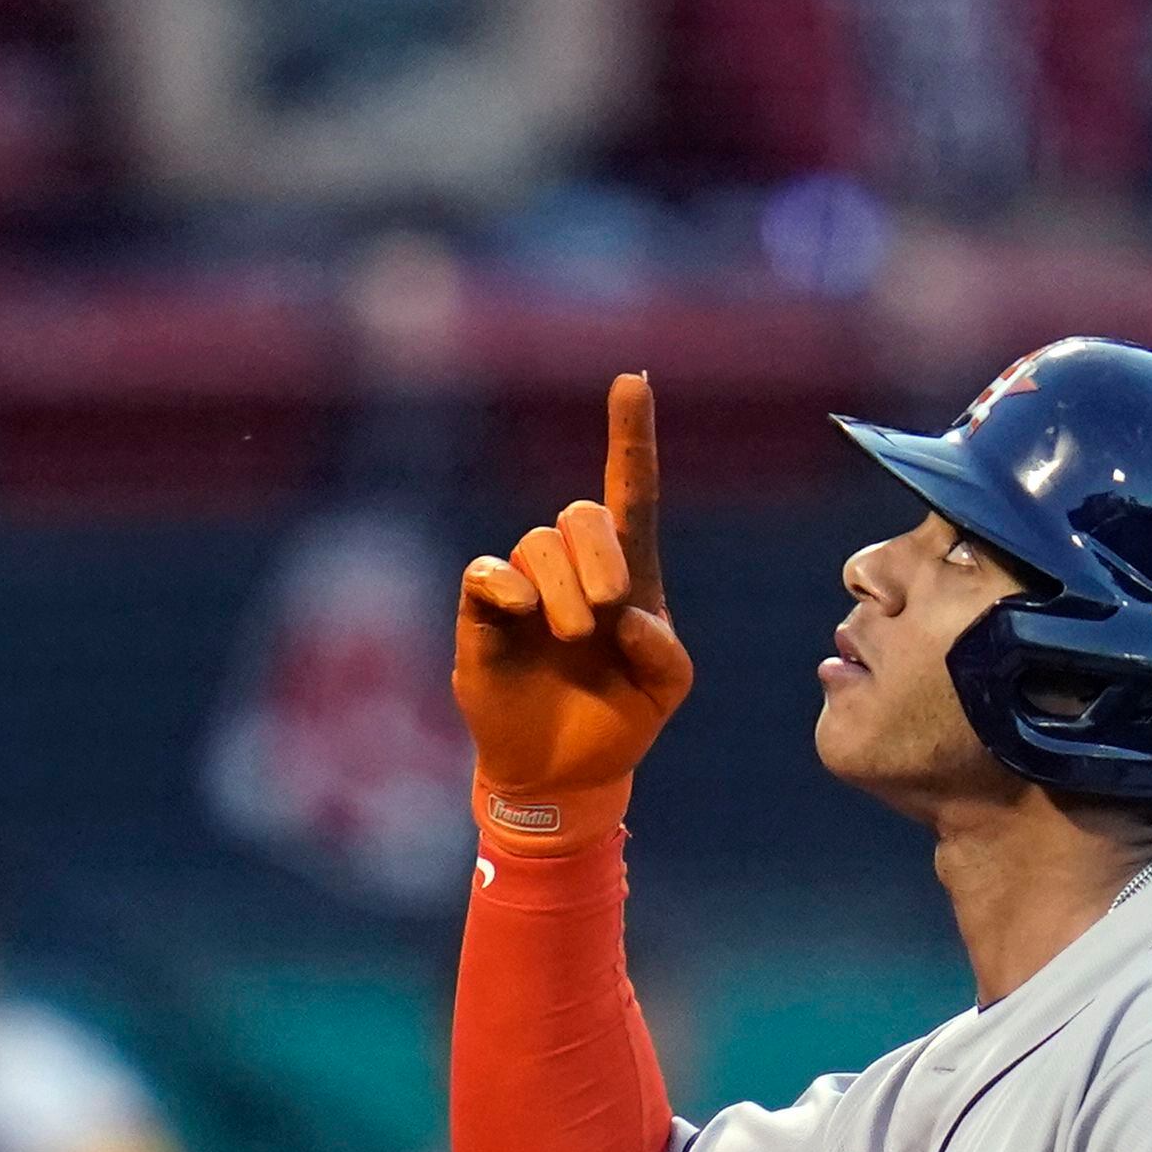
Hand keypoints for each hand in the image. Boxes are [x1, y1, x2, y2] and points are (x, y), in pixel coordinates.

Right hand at [455, 374, 693, 850]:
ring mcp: (527, 587)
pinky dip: (509, 585)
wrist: (566, 771)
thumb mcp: (667, 689)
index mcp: (629, 574)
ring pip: (540, 543)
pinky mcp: (484, 612)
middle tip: (608, 611)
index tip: (634, 380)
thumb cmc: (620, 718)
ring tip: (570, 637)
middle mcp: (575, 568)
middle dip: (602, 556)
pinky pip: (489, 571)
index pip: (631, 492)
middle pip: (584, 514)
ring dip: (564, 589)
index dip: (631, 437)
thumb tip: (630, 616)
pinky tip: (522, 612)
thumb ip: (666, 652)